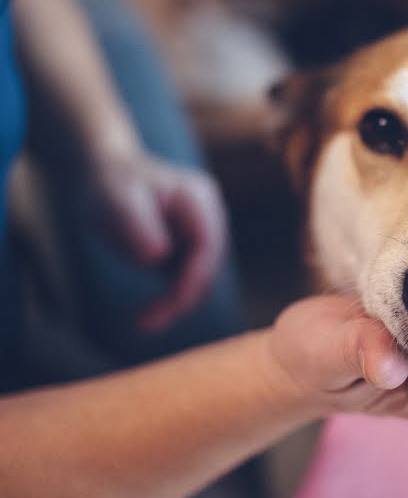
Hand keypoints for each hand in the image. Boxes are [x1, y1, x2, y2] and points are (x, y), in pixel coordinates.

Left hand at [88, 147, 227, 331]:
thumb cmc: (111, 184)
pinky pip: (190, 280)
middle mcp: (209, 216)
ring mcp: (203, 233)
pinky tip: (150, 312)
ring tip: (144, 321)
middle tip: (147, 323)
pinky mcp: (191, 250)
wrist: (107, 174)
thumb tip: (158, 256)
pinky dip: (174, 298)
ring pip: (203, 278)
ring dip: (178, 302)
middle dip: (184, 297)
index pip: (208, 246)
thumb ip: (137, 225)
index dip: (193, 279)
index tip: (170, 305)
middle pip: (211, 266)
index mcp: (198, 198)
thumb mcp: (117, 200)